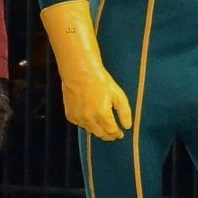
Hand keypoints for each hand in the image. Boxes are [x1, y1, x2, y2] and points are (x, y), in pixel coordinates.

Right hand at [40, 0, 132, 140]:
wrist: (77, 63)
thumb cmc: (100, 73)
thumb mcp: (116, 89)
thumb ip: (123, 109)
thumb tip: (128, 125)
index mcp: (100, 112)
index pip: (110, 130)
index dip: (117, 133)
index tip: (122, 133)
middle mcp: (87, 116)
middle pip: (99, 132)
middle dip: (108, 133)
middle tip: (115, 133)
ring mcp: (76, 114)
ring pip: (88, 128)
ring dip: (96, 128)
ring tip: (103, 125)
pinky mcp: (68, 110)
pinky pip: (78, 121)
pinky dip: (85, 121)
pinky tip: (90, 115)